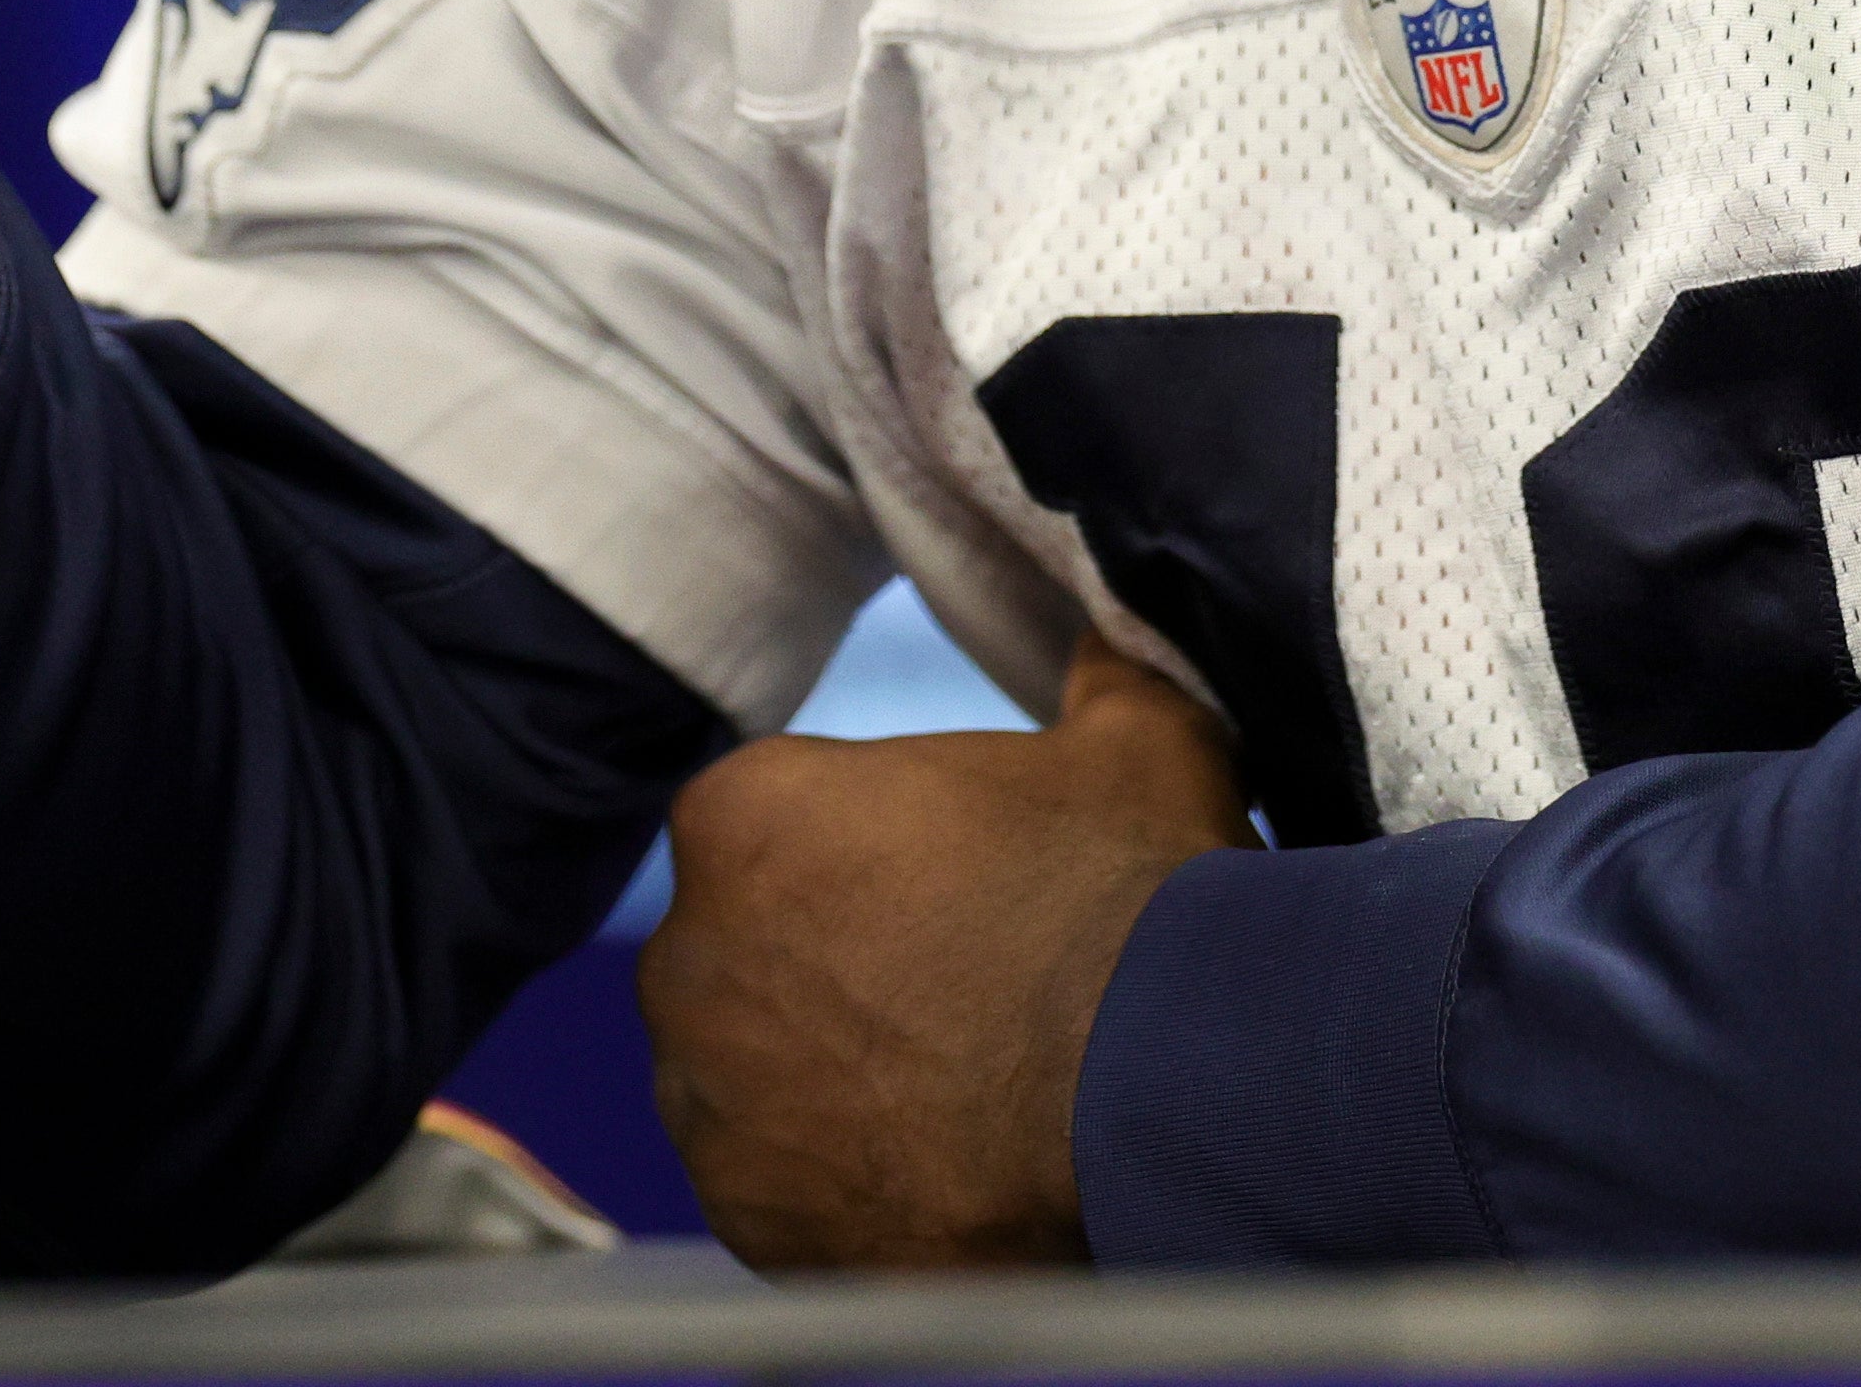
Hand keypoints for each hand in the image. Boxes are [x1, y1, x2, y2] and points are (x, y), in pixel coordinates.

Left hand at [638, 634, 1253, 1268]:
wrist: (1172, 1105)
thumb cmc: (1133, 904)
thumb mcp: (1138, 741)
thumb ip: (1099, 675)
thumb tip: (1109, 637)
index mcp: (745, 814)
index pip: (784, 821)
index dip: (882, 852)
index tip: (963, 887)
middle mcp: (689, 960)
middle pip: (760, 949)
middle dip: (843, 965)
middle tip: (970, 987)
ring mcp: (709, 1108)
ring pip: (761, 1074)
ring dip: (837, 1075)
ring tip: (968, 1089)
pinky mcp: (752, 1223)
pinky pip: (784, 1188)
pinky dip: (848, 1180)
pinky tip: (949, 1165)